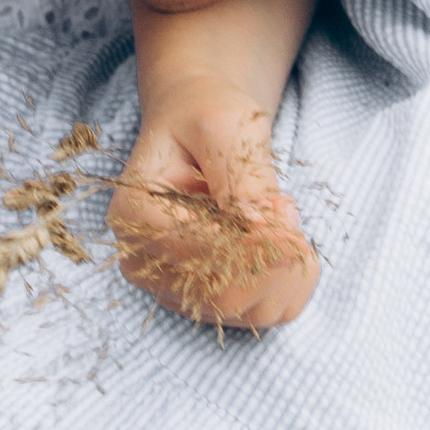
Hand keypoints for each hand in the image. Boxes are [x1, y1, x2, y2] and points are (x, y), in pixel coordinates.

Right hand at [109, 95, 317, 331]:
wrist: (199, 128)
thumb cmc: (205, 119)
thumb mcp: (225, 126)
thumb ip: (240, 176)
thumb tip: (260, 230)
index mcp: (135, 218)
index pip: (199, 258)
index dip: (254, 243)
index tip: (285, 204)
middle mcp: (148, 265)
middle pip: (227, 296)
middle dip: (275, 255)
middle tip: (287, 205)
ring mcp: (181, 288)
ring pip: (255, 310)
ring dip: (289, 265)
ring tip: (282, 211)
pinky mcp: (215, 297)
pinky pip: (272, 310)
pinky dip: (295, 278)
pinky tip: (284, 236)